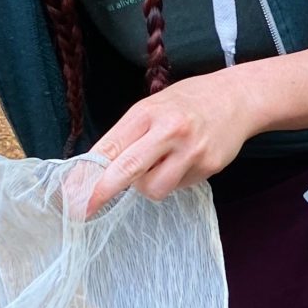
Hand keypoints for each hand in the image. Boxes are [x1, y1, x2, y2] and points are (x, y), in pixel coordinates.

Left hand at [78, 68, 260, 216]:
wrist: (237, 98)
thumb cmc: (186, 103)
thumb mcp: (152, 107)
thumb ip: (126, 136)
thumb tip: (93, 170)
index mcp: (148, 112)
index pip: (110, 148)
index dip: (87, 174)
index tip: (70, 195)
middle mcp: (170, 131)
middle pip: (128, 170)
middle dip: (103, 192)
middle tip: (83, 209)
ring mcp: (192, 151)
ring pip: (154, 188)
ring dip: (147, 185)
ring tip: (159, 165)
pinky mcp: (209, 168)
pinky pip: (177, 187)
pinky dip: (172, 180)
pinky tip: (183, 161)